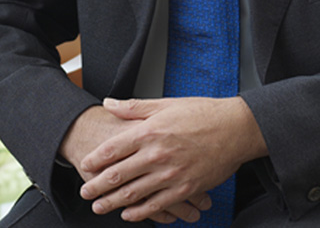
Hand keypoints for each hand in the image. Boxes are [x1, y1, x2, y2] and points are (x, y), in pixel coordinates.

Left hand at [60, 105, 212, 222]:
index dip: (95, 160)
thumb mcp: (165, 104)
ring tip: (99, 208)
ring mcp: (171, 174)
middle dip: (97, 186)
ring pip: (134, 193)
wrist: (235, 128)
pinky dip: (141, 212)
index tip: (84, 166)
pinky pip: (158, 205)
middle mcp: (157, 154)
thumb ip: (134, 107)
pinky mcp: (185, 188)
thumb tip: (109, 103)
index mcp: (150, 131)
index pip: (113, 149)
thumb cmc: (202, 113)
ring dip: (112, 203)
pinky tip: (129, 215)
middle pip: (118, 175)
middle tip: (84, 193)